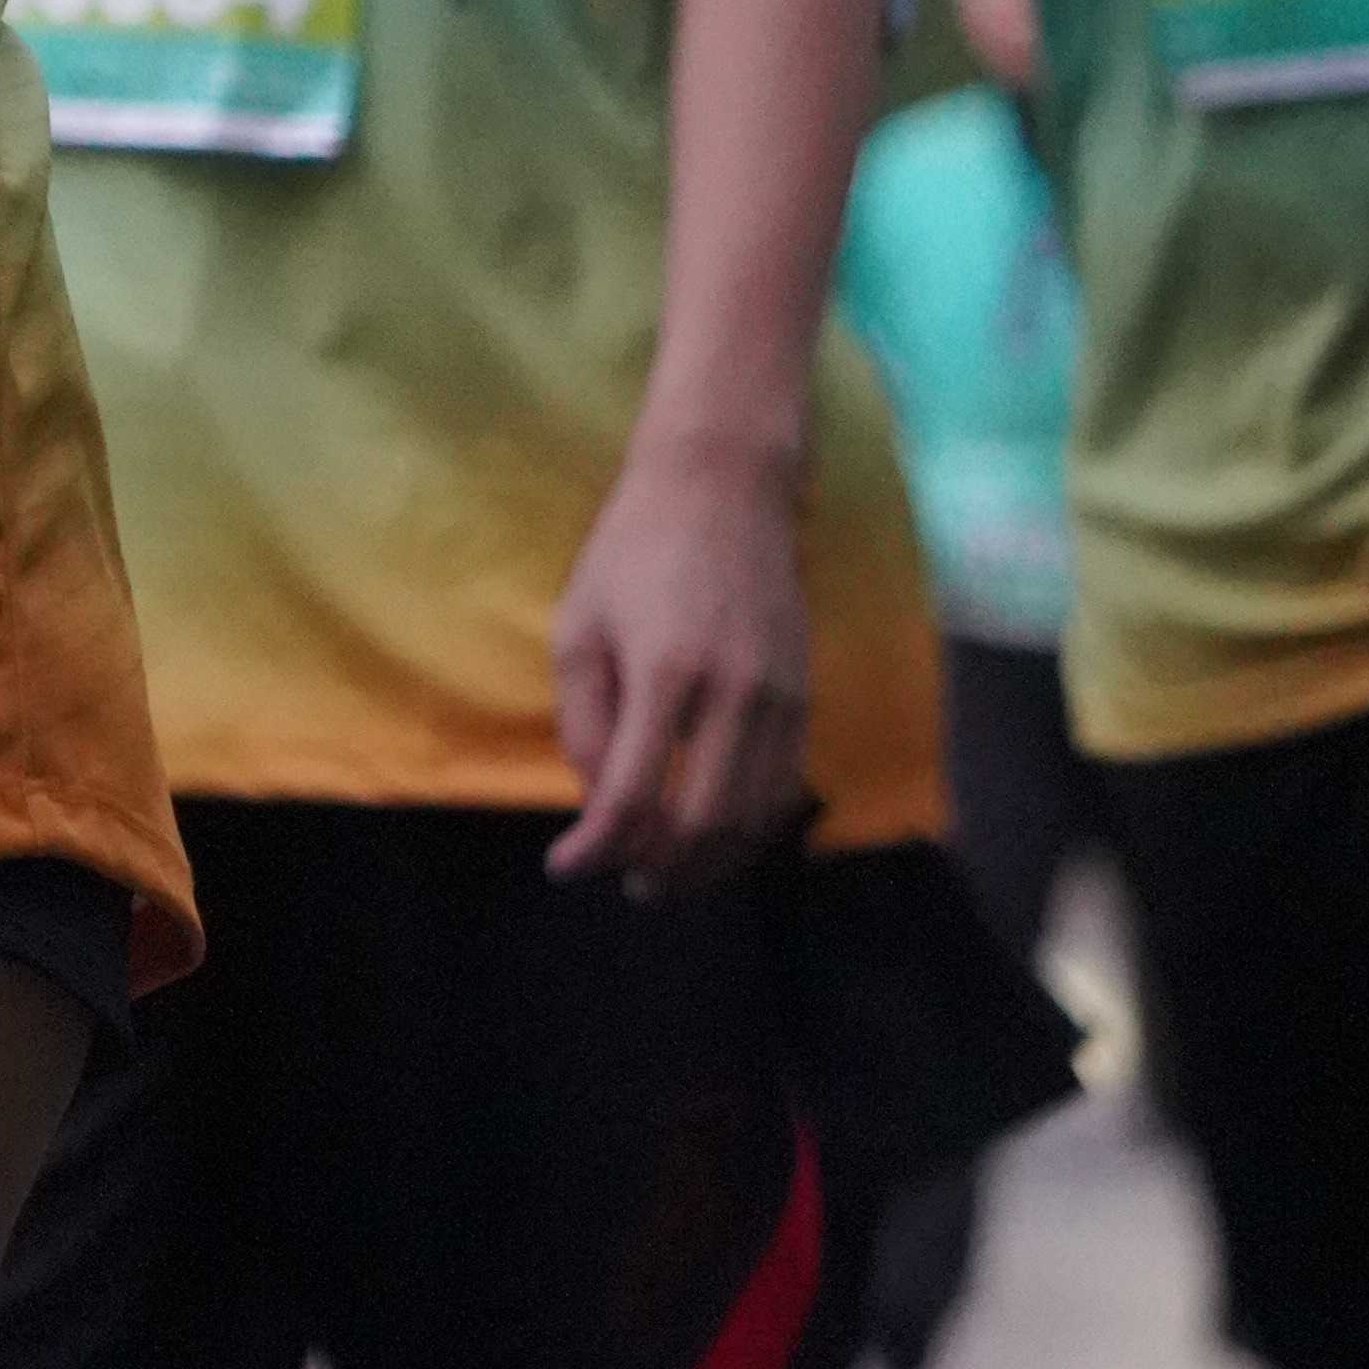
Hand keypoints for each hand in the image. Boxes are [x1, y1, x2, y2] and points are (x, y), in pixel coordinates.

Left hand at [549, 431, 815, 894]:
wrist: (723, 486)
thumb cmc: (632, 551)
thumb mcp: (578, 629)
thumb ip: (584, 723)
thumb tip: (599, 803)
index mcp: (665, 673)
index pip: (630, 797)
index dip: (593, 849)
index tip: (564, 865)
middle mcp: (734, 692)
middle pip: (702, 824)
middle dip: (657, 869)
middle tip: (624, 882)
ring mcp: (780, 696)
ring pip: (753, 818)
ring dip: (708, 862)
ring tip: (666, 874)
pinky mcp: (804, 695)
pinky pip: (784, 788)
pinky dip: (749, 829)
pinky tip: (714, 836)